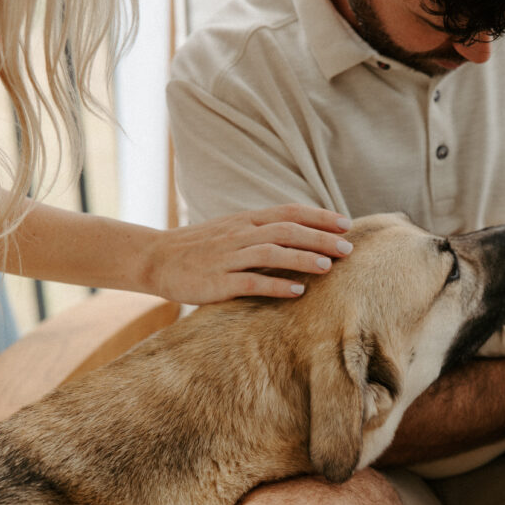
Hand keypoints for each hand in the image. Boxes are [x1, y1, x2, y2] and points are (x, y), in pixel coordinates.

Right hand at [147, 204, 352, 303]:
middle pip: (286, 231)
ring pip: (271, 253)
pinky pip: (250, 282)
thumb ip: (264, 230)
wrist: (157, 258)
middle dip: (319, 238)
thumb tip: (304, 234)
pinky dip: (275, 286)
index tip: (346, 224)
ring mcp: (227, 257)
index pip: (289, 212)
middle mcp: (239, 234)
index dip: (319, 216)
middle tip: (348, 249)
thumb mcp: (234, 229)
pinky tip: (297, 292)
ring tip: (327, 267)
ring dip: (301, 259)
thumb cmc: (202, 247)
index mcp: (246, 220)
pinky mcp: (216, 282)